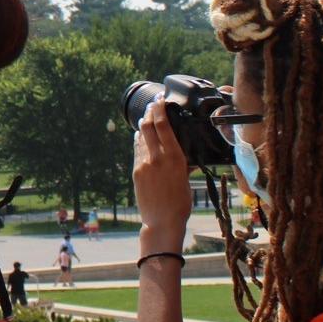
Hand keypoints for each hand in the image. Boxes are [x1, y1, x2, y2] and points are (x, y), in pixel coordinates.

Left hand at [133, 99, 192, 255]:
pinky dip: (139, 141)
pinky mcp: (136, 172)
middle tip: (152, 104)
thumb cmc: (180, 203)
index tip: (160, 100)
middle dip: (149, 112)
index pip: (163, 126)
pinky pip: (137, 151)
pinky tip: (140, 137)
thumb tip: (185, 157)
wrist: (161, 221)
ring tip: (146, 116)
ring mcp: (144, 164)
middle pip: (148, 127)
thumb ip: (183, 165)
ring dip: (143, 125)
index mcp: (175, 158)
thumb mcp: (186, 180)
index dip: (160, 110)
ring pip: (141, 138)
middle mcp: (158, 158)